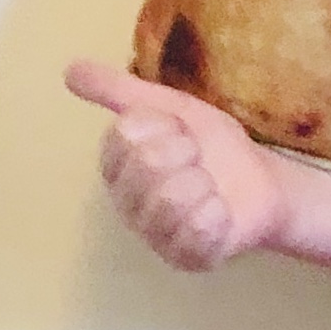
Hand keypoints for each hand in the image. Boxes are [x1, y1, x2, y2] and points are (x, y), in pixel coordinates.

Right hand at [63, 60, 292, 271]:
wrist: (261, 181)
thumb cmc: (210, 145)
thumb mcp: (169, 106)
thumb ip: (119, 90)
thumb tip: (69, 70)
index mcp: (115, 167)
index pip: (125, 134)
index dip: (163, 126)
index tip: (179, 132)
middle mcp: (126, 204)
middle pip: (146, 164)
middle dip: (185, 152)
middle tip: (199, 161)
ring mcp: (153, 237)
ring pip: (170, 199)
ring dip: (204, 183)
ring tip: (211, 187)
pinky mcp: (185, 259)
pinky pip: (196, 231)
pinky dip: (217, 214)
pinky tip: (222, 213)